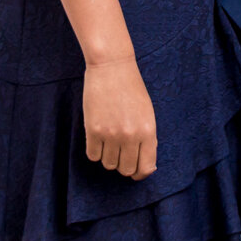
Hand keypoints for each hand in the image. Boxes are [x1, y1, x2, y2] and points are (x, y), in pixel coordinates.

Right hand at [82, 57, 157, 178]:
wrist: (112, 67)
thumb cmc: (132, 89)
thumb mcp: (147, 113)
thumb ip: (147, 139)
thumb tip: (147, 167)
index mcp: (148, 131)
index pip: (146, 167)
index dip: (140, 173)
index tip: (136, 170)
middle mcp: (130, 135)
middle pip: (125, 169)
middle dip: (123, 165)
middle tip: (121, 153)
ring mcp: (111, 134)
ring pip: (108, 164)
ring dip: (109, 157)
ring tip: (110, 140)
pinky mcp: (93, 130)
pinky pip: (93, 156)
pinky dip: (95, 151)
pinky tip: (98, 138)